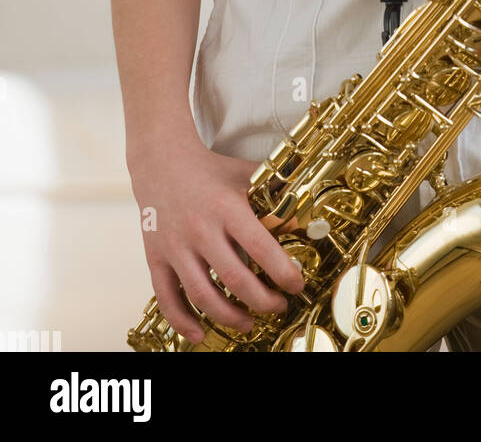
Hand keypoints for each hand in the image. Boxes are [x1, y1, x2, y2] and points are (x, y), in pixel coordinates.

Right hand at [128, 129, 305, 343]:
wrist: (161, 162)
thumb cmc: (211, 171)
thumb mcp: (245, 173)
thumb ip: (275, 191)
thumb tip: (309, 211)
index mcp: (226, 207)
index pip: (259, 247)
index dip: (282, 272)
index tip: (297, 286)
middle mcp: (200, 229)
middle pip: (234, 279)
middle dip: (262, 301)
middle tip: (278, 306)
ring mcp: (175, 246)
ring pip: (202, 294)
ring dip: (229, 317)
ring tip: (248, 323)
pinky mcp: (155, 258)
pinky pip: (167, 298)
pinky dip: (182, 321)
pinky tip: (200, 334)